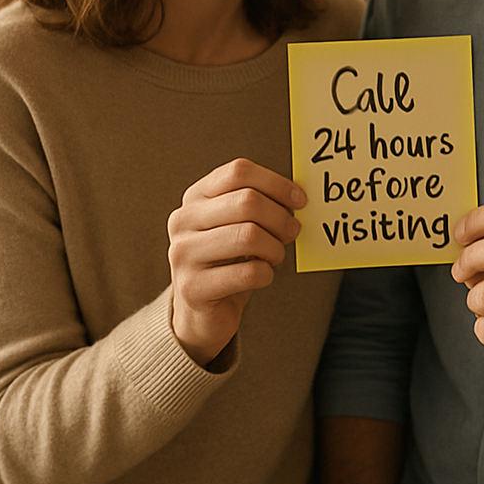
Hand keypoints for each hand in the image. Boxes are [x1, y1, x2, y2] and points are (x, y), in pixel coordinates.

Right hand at [167, 158, 304, 366]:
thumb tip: (298, 197)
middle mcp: (183, 220)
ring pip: (249, 236)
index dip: (276, 183)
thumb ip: (258, 204)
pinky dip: (267, 274)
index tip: (300, 200)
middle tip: (293, 232)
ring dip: (275, 248)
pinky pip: (248, 272)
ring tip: (275, 256)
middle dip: (280, 218)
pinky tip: (263, 275)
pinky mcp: (192, 288)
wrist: (202, 312)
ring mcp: (183, 254)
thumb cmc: (228, 260)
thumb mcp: (237, 224)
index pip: (239, 172)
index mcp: (196, 196)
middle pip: (247, 201)